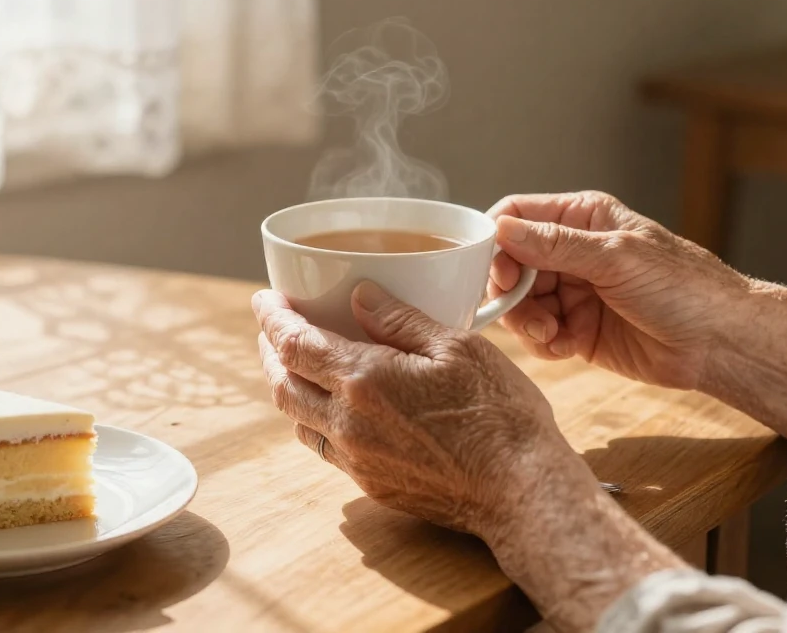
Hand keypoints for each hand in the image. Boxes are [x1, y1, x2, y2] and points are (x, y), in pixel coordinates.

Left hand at [251, 282, 594, 538]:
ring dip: (289, 388)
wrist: (521, 492)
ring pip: (299, 420)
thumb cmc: (499, 415)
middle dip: (270, 352)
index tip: (265, 300)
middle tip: (274, 329)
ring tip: (298, 364)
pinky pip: (326, 447)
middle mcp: (348, 423)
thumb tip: (358, 295)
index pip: (293, 344)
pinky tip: (335, 406)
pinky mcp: (373, 483)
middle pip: (282, 385)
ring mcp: (358, 459)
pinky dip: (316, 419)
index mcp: (364, 381)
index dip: (272, 319)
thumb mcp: (457, 347)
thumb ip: (400, 319)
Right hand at [487, 191, 749, 391]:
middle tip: (523, 312)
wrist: (720, 343)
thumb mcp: (616, 257)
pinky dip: (544, 344)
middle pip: (511, 265)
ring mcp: (574, 291)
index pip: (517, 216)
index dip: (497, 242)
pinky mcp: (577, 329)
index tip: (496, 271)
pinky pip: (539, 334)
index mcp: (582, 218)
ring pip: (520, 303)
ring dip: (526, 322)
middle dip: (511, 292)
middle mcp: (572, 252)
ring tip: (551, 335)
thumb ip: (555, 245)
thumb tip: (502, 231)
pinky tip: (567, 347)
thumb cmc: (684, 288)